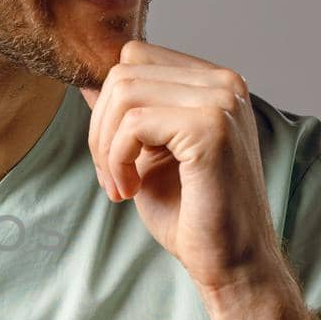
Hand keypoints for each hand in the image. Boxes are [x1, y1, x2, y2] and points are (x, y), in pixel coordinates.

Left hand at [78, 40, 285, 297]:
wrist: (232, 263)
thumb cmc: (192, 216)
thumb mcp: (147, 156)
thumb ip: (126, 117)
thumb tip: (88, 85)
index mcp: (213, 84)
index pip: (136, 57)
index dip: (108, 106)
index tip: (113, 157)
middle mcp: (224, 83)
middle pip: (124, 71)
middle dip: (100, 127)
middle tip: (110, 177)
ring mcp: (221, 101)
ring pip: (123, 92)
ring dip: (106, 146)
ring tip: (119, 185)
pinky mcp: (211, 127)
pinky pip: (134, 123)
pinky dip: (118, 159)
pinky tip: (130, 191)